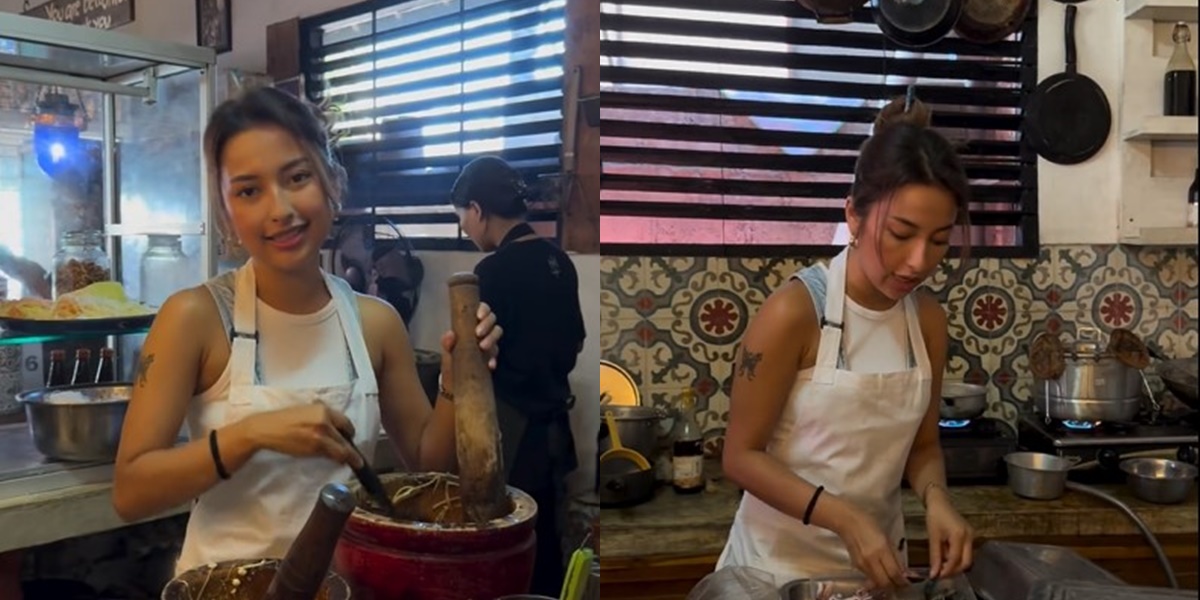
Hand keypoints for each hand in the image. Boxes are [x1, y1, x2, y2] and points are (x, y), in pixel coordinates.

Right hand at [232, 403, 362, 468]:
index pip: (345, 421)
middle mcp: (325, 420)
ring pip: (342, 449)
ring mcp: (321, 435)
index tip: (350, 437)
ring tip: (354, 462)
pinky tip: (338, 461)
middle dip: (351, 446)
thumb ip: (321, 416)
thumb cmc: (283, 420)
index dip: (350, 431)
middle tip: (355, 454)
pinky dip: (336, 459)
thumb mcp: (305, 411)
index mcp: (323, 409)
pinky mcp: (314, 447)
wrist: (266, 429)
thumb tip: (334, 426)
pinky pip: (331, 455)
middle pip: (347, 435)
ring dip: (349, 457)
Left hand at [439, 301, 502, 391]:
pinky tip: (489, 364)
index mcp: (472, 325)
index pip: (483, 310)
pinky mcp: (492, 357)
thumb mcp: (447, 353)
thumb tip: (449, 334)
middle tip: (478, 333)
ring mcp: (489, 344)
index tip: (478, 316)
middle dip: (487, 325)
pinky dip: (494, 358)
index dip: (483, 309)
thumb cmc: (451, 362)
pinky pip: (497, 354)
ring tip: (483, 347)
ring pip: (497, 333)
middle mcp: (483, 332)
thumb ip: (447, 344)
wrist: (454, 384)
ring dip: (491, 339)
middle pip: (492, 320)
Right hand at [834, 504, 907, 590]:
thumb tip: (904, 572)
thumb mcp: (887, 538)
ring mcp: (862, 564)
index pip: (894, 574)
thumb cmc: (870, 525)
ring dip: (886, 584)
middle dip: (894, 586)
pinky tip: (881, 573)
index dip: (902, 582)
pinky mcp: (856, 566)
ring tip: (892, 580)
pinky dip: (877, 579)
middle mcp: (871, 560)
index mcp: (881, 550)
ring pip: (876, 583)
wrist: (848, 522)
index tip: (908, 583)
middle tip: (901, 584)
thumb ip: (896, 557)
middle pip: (884, 583)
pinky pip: (870, 577)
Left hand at [924, 488, 973, 578]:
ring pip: (967, 558)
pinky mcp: (970, 536)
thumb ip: (935, 556)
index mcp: (960, 535)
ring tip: (941, 565)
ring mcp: (971, 536)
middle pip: (966, 562)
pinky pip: (965, 552)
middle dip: (954, 570)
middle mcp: (969, 536)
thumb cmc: (935, 516)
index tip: (937, 577)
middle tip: (940, 574)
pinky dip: (956, 557)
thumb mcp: (933, 536)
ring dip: (954, 565)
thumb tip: (934, 574)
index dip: (947, 570)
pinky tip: (945, 556)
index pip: (956, 559)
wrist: (940, 502)